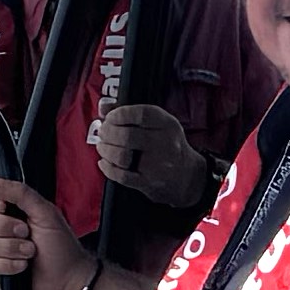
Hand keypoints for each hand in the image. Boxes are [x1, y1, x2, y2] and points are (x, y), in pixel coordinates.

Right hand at [0, 173, 92, 289]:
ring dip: (9, 247)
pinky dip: (7, 265)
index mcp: (9, 211)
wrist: (69, 280)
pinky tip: (22, 266)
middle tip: (25, 231)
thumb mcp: (45, 212)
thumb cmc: (61, 247)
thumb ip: (20, 192)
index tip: (3, 206)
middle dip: (2, 226)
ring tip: (29, 251)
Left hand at [91, 100, 207, 208]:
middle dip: (107, 133)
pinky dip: (108, 168)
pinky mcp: (149, 182)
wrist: (187, 176)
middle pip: (127, 135)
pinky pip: (121, 175)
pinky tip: (105, 162)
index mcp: (167, 124)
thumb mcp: (157, 124)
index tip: (110, 117)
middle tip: (103, 133)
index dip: (118, 114)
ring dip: (105, 150)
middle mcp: (164, 143)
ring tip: (103, 147)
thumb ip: (130, 112)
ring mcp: (157, 165)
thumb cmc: (167, 145)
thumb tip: (104, 107)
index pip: (140, 114)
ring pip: (121, 156)